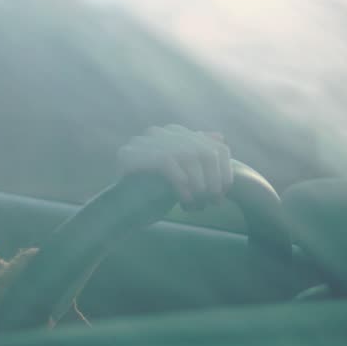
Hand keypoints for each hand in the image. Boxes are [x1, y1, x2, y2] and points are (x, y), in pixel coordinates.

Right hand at [116, 124, 232, 211]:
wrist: (122, 212)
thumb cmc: (153, 195)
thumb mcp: (183, 177)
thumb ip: (197, 156)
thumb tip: (220, 137)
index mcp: (170, 134)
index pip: (211, 145)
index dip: (223, 170)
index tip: (224, 192)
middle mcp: (157, 133)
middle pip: (202, 150)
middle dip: (213, 178)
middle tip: (215, 201)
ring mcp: (143, 141)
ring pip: (188, 155)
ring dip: (199, 182)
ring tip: (200, 202)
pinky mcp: (132, 153)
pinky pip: (166, 162)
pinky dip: (180, 182)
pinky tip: (184, 199)